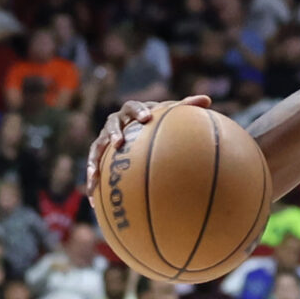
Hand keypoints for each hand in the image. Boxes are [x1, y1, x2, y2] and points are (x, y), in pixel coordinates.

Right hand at [89, 93, 208, 193]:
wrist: (136, 127)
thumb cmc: (156, 120)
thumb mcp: (169, 114)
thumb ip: (186, 107)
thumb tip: (207, 99)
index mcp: (131, 111)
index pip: (134, 107)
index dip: (139, 112)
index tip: (147, 119)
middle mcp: (115, 122)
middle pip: (111, 124)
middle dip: (114, 133)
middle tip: (119, 142)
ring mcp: (104, 137)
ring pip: (97, 147)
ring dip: (94, 160)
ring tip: (94, 174)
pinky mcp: (99, 153)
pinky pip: (94, 167)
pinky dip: (92, 181)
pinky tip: (92, 199)